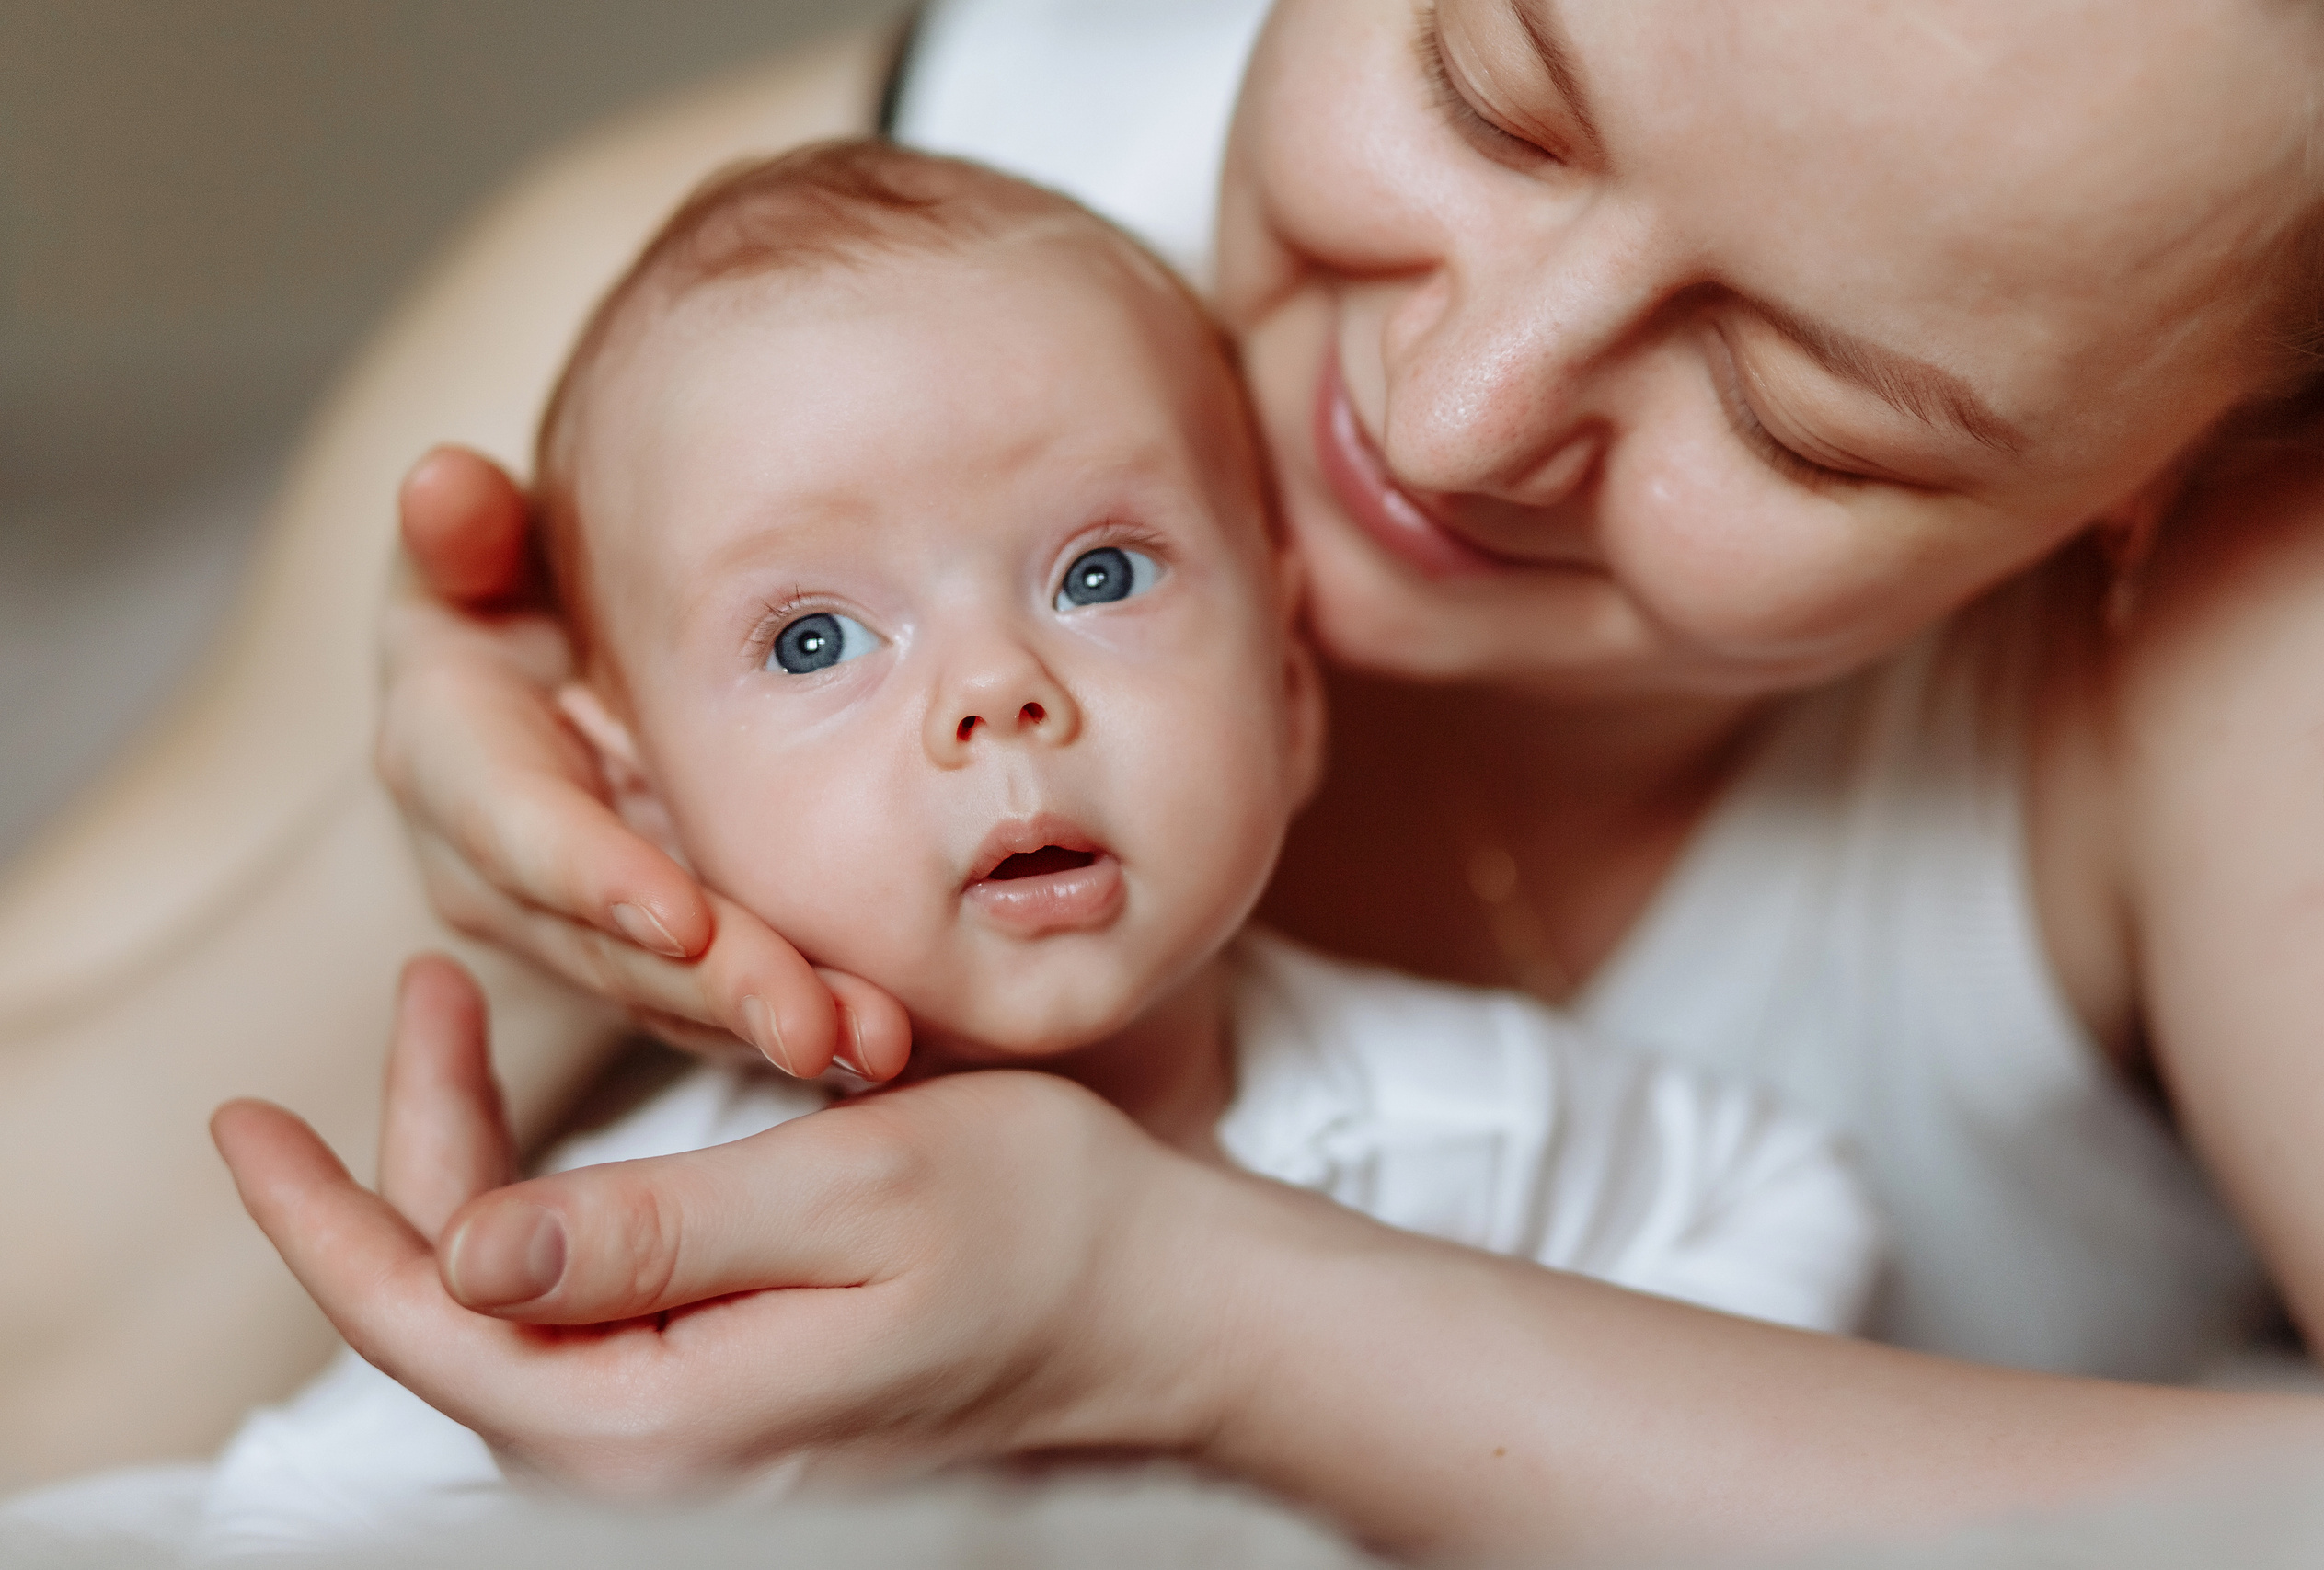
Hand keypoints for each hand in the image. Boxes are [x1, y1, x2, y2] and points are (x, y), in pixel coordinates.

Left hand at [213, 955, 1237, 1496]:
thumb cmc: (1046, 1231)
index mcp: (668, 1416)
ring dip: (478, 1178)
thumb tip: (464, 1258)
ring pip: (524, 1311)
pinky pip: (595, 1319)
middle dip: (415, 1155)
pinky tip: (555, 1148)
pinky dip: (553, 1218)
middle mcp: (664, 1455)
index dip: (321, 1218)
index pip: (430, 1323)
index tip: (242, 1119)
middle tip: (428, 991)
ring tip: (465, 1037)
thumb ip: (651, 1232)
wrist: (1174, 1310)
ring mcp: (702, 1437)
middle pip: (465, 1311)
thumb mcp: (851, 1193)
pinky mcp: (737, 1403)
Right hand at [379, 447, 907, 1078]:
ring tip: (879, 1043)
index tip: (680, 919)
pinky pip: (716, 1005)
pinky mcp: (642, 962)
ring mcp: (573, 928)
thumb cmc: (505, 587)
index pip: (519, 829)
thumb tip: (443, 483)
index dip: (593, 876)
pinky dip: (797, 1021)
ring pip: (672, 994)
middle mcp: (499, 872)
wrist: (525, 676)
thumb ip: (464, 532)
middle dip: (716, 988)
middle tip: (818, 1027)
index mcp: (448, 762)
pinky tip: (885, 1041)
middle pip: (610, 945)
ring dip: (771, 1024)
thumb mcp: (472, 548)